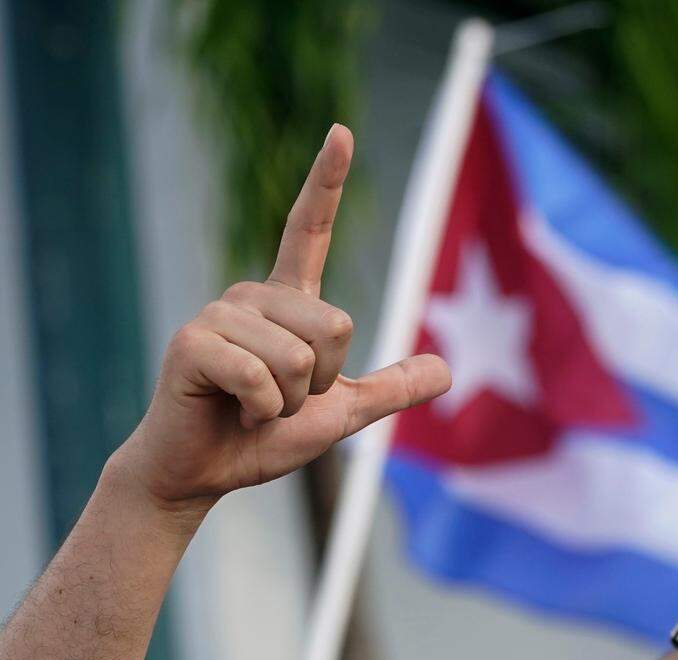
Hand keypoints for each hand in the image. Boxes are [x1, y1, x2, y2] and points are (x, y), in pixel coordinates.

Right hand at [112, 124, 450, 514]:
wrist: (205, 473)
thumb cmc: (264, 437)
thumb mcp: (342, 412)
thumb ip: (389, 389)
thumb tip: (446, 369)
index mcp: (288, 303)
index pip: (311, 230)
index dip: (327, 181)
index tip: (342, 131)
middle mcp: (253, 296)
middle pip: (337, 327)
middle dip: (323, 383)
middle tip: (280, 398)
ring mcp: (220, 314)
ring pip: (302, 358)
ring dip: (289, 403)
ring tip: (253, 406)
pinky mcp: (193, 342)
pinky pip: (262, 377)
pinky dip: (262, 412)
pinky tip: (234, 412)